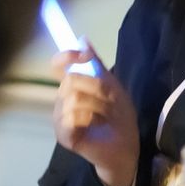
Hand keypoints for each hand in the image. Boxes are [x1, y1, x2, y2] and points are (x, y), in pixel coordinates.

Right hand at [51, 45, 139, 185]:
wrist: (126, 146)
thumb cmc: (119, 118)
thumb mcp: (113, 86)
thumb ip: (97, 65)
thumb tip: (83, 39)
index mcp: (73, 87)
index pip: (58, 64)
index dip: (67, 56)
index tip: (84, 56)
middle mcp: (62, 100)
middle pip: (70, 80)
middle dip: (97, 88)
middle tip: (111, 101)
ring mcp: (60, 118)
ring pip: (73, 99)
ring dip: (98, 106)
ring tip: (106, 116)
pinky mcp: (63, 135)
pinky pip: (71, 118)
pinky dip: (90, 118)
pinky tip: (97, 125)